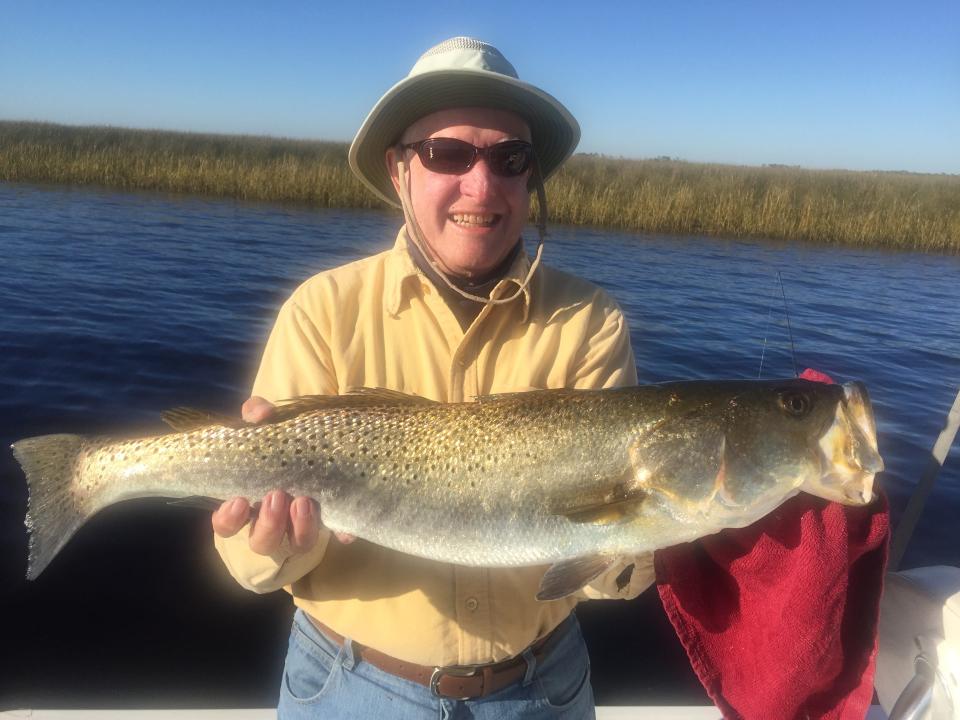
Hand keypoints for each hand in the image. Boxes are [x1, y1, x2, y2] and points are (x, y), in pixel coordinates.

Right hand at [210, 396, 354, 554]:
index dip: (229, 519)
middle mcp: (273, 523)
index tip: (239, 502)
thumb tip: (260, 413)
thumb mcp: (267, 426)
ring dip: (300, 528)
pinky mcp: (331, 522)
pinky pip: (337, 534)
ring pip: (298, 544)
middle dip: (269, 524)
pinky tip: (344, 528)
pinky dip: (341, 532)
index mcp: (248, 504)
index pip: (228, 524)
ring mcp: (302, 527)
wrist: (319, 442)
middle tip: (278, 496)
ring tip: (304, 501)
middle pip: (263, 541)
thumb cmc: (280, 441)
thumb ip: (258, 415)